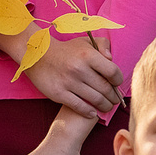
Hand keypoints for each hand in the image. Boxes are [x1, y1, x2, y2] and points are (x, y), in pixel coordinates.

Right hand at [0, 27, 122, 114]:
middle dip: (113, 97)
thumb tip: (111, 59)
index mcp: (88, 55)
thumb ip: (103, 45)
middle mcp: (79, 69)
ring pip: (95, 100)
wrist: (38, 56)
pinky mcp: (59, 94)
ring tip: (106, 106)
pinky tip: (93, 113)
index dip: (118, 80)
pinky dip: (89, 112)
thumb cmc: (66, 50)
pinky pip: (79, 107)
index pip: (112, 72)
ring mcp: (69, 82)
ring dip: (105, 106)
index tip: (117, 84)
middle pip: (105, 89)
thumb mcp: (85, 42)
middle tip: (115, 100)